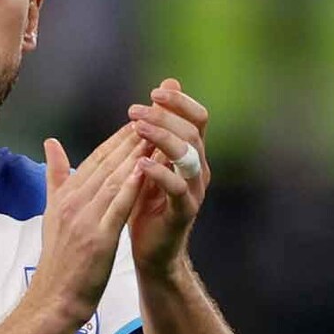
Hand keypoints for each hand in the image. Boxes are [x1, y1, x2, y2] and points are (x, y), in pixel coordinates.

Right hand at [27, 124, 153, 327]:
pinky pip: (118, 207)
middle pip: (105, 164)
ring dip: (134, 157)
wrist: (54, 298)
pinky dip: (132, 186)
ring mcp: (84, 219)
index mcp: (64, 195)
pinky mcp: (97, 238)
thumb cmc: (58, 259)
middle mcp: (72, 202)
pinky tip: (146, 170)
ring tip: (155, 138)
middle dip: (129, 141)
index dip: (115, 140)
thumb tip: (51, 142)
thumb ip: (55, 177)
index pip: (94, 159)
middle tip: (152, 119)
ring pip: (113, 180)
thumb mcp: (52, 212)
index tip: (135, 122)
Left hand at [126, 78, 211, 278]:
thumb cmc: (147, 202)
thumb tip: (167, 83)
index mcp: (191, 154)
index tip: (154, 92)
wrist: (152, 250)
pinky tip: (141, 162)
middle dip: (164, 117)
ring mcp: (194, 190)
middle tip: (135, 111)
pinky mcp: (184, 212)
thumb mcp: (148, 159)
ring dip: (163, 138)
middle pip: (192, 132)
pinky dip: (159, 173)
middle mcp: (198, 169)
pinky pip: (178, 189)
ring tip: (137, 127)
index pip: (197, 118)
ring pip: (188, 156)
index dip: (180, 101)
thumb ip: (156, 126)